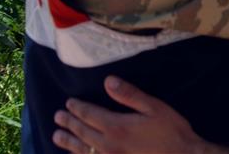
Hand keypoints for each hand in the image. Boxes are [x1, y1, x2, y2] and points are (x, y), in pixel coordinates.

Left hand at [52, 76, 209, 153]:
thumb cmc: (171, 131)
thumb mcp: (154, 107)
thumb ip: (129, 95)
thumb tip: (108, 81)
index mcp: (116, 127)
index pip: (90, 115)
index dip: (78, 108)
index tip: (68, 102)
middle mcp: (107, 145)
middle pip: (82, 132)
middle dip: (69, 123)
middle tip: (58, 116)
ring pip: (82, 150)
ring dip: (68, 142)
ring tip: (56, 136)